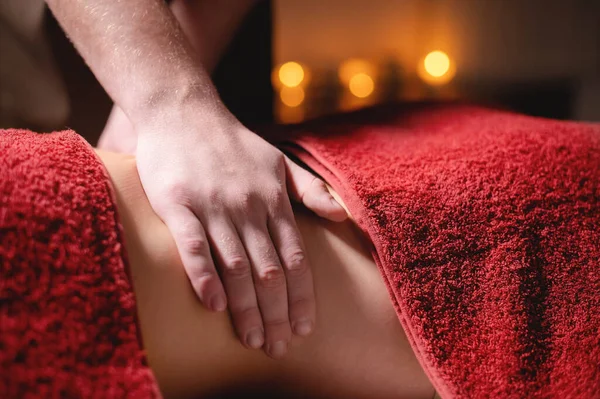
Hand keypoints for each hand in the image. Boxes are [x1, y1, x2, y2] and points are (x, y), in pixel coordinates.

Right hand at [134, 103, 346, 357]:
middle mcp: (248, 207)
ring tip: (253, 338)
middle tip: (279, 346)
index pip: (295, 258)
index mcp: (274, 200)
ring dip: (246, 307)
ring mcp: (213, 206)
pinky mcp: (178, 203)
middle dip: (277, 313)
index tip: (304, 328)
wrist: (183, 110)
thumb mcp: (280, 161)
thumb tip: (345, 216)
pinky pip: (193, 245)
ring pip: (235, 265)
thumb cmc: (233, 143)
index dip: (301, 296)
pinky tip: (215, 305)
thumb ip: (311, 191)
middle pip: (268, 270)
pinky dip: (204, 276)